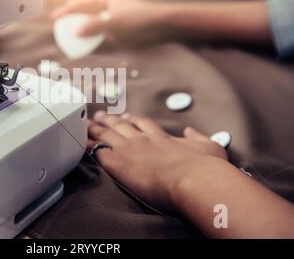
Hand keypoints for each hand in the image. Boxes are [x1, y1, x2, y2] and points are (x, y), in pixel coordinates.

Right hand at [51, 0, 173, 43]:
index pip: (79, 3)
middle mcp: (105, 5)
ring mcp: (110, 17)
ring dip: (81, 31)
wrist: (160, 27)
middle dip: (71, 20)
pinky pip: (99, 33)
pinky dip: (91, 39)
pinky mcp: (116, 28)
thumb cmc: (138, 19)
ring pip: (90, 23)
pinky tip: (85, 47)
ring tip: (69, 39)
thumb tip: (76, 32)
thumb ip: (94, 25)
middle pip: (83, 12)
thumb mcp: (114, 21)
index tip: (53, 20)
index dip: (65, 11)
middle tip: (58, 28)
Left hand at [87, 111, 227, 211]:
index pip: (143, 124)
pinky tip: (83, 143)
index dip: (133, 119)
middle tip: (100, 115)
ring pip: (107, 135)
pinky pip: (98, 152)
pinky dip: (90, 146)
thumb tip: (191, 130)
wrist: (194, 178)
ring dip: (96, 129)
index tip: (126, 116)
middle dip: (110, 120)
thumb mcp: (210, 146)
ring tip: (88, 124)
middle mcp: (143, 140)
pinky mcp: (119, 163)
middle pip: (121, 126)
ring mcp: (130, 149)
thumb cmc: (205, 167)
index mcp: (162, 137)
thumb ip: (198, 137)